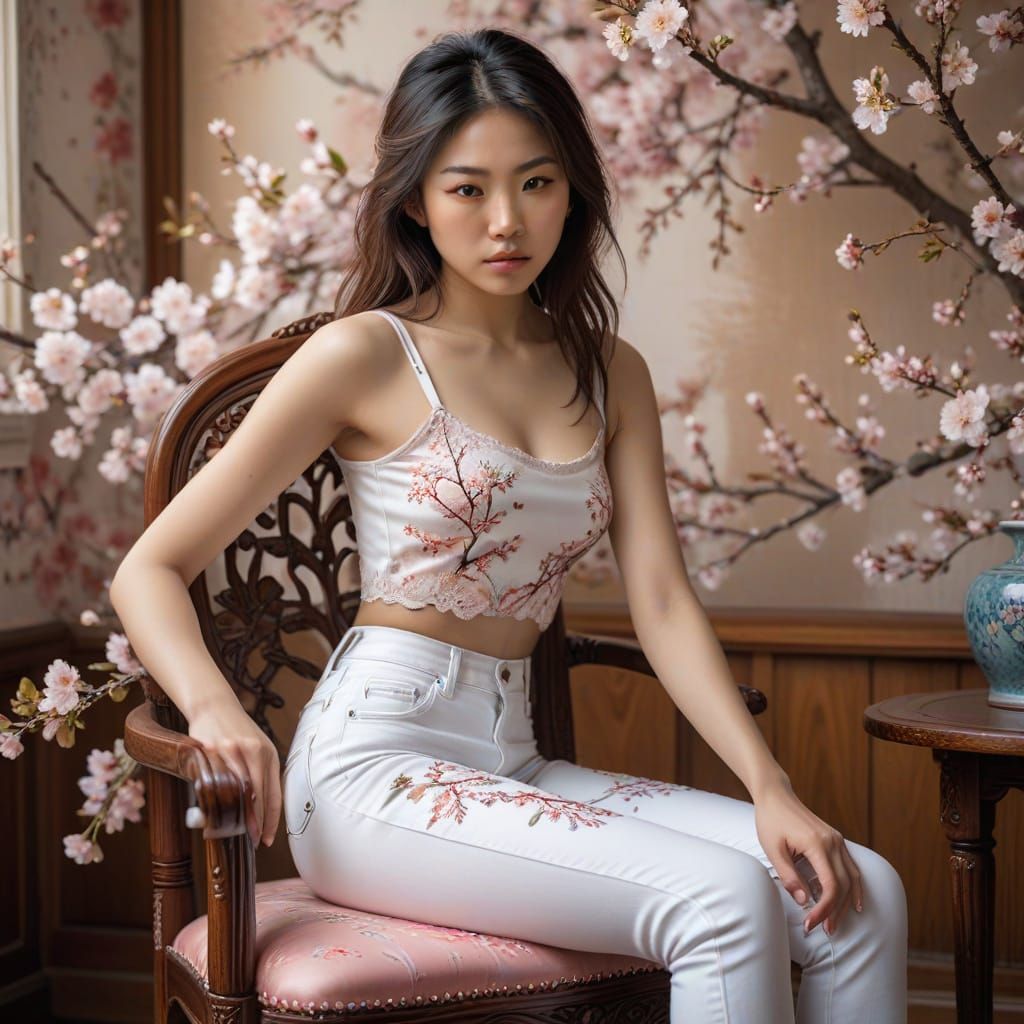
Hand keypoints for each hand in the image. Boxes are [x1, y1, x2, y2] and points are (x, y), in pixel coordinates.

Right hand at [188, 699, 281, 847]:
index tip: (269, 838)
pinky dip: (217, 798)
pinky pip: (216, 780)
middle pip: (258, 795)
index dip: (272, 819)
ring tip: (238, 831)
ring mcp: (233, 751)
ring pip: (238, 790)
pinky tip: (216, 810)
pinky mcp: (213, 749)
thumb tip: (258, 808)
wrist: (214, 705)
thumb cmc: (236, 730)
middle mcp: (254, 752)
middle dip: (257, 822)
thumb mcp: (257, 748)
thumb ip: (260, 772)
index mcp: (269, 754)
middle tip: (255, 840)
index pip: (274, 793)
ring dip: (238, 814)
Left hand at [753, 780, 863, 936]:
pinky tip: (853, 902)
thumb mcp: (773, 849)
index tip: (811, 924)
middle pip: (844, 885)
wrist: (776, 796)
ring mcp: (837, 840)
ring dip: (846, 903)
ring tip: (836, 923)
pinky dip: (854, 887)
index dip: (823, 909)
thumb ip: (788, 876)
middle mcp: (833, 842)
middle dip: (835, 911)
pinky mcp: (836, 840)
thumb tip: (804, 901)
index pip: (830, 885)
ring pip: (852, 878)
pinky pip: (851, 867)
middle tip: (825, 930)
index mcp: (817, 844)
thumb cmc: (771, 821)